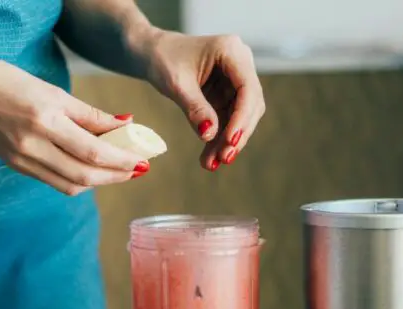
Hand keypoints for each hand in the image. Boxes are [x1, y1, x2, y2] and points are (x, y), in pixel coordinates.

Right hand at [0, 56, 148, 194]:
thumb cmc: (7, 82)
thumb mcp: (52, 91)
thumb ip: (89, 114)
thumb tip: (125, 125)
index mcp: (45, 120)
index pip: (94, 152)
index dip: (122, 160)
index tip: (143, 159)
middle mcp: (34, 145)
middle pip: (85, 176)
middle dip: (117, 175)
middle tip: (138, 169)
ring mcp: (23, 160)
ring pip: (71, 185)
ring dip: (100, 182)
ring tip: (119, 171)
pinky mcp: (17, 167)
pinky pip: (55, 182)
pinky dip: (78, 180)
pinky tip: (90, 170)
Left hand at [141, 32, 264, 170]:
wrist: (152, 54)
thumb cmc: (162, 59)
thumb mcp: (176, 84)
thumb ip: (194, 108)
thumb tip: (210, 135)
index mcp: (231, 51)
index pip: (248, 88)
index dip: (242, 117)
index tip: (230, 142)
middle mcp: (240, 64)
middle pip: (250, 105)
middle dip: (236, 134)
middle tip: (223, 159)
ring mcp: (235, 81)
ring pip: (241, 117)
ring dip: (227, 142)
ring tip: (211, 164)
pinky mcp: (226, 95)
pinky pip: (227, 121)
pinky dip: (218, 139)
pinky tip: (209, 158)